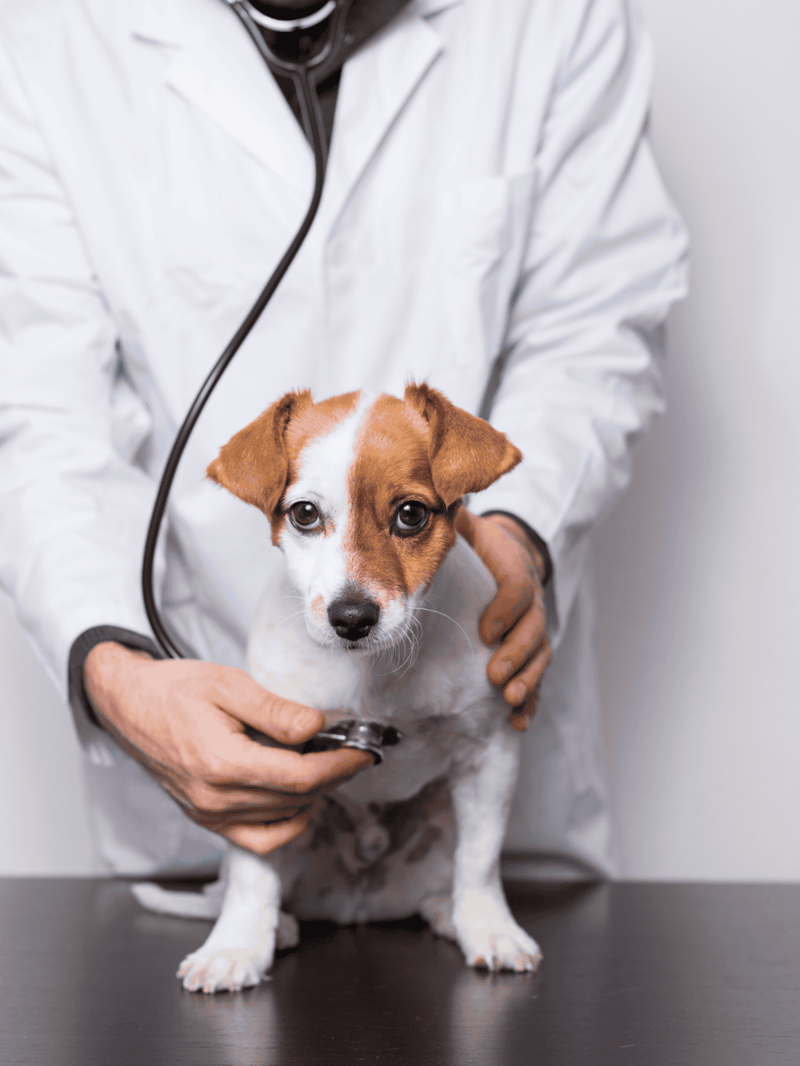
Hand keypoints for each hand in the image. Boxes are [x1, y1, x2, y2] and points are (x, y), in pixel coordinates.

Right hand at [83, 643, 371, 853]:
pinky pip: (258, 838)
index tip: (364, 751)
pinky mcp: (207, 819)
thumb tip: (317, 728)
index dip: (340, 765)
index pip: (301, 777)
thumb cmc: (174, 691)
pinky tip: (299, 798)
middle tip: (353, 751)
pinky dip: (286, 823)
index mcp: (222, 764)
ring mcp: (210, 815)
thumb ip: (275, 711)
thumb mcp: (228, 685)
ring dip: (314, 797)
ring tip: (327, 766)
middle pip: (297, 799)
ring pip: (282, 820)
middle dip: (334, 776)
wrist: (129, 706)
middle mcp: (215, 800)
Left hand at [454, 510, 550, 730]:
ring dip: (528, 680)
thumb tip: (433, 500)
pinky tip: (518, 721)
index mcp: (517, 570)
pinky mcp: (531, 651)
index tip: (485, 630)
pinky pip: (536, 677)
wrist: (511, 552)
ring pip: (539, 657)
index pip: (519, 590)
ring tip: (511, 700)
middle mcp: (532, 603)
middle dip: (517, 654)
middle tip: (496, 675)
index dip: (506, 610)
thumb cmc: (482, 545)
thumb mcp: (470, 526)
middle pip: (534, 630)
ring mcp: (534, 629)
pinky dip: (530, 700)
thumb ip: (453, 517)